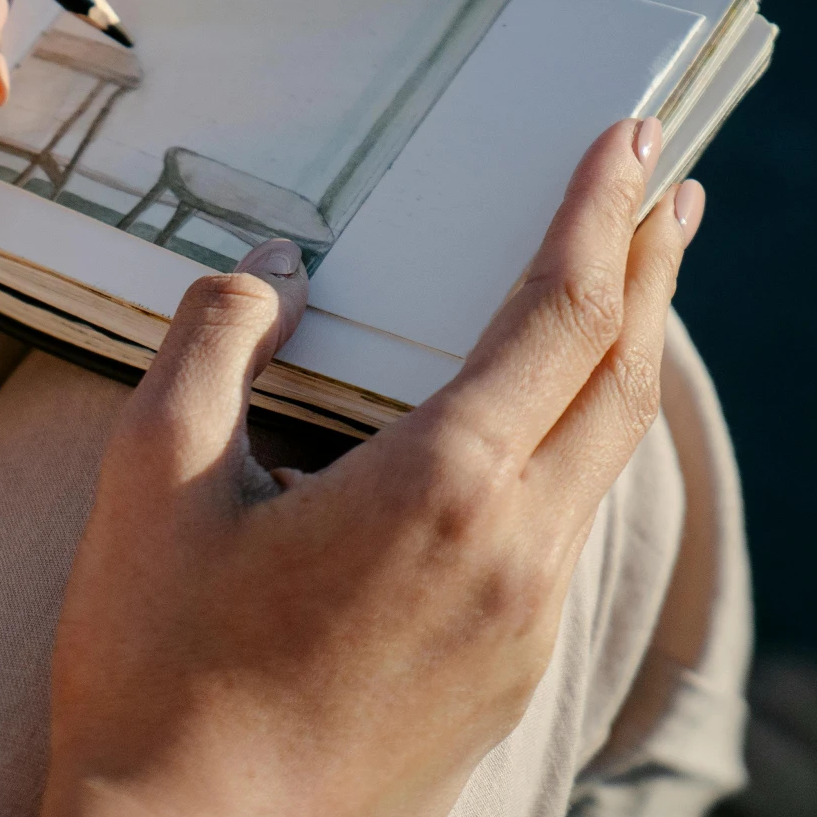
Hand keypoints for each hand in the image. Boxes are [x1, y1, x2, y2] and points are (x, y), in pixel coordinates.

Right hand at [39, 119, 705, 816]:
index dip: (601, 215)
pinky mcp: (505, 676)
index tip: (630, 140)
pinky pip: (565, 525)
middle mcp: (513, 556)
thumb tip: (269, 269)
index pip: (559, 316)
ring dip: (621, 357)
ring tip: (621, 286)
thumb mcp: (147, 480)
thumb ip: (213, 342)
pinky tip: (535, 429)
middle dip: (652, 269)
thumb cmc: (155, 669)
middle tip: (669, 188)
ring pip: (603, 459)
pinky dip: (576, 440)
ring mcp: (521, 625)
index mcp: (437, 491)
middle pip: (621, 382)